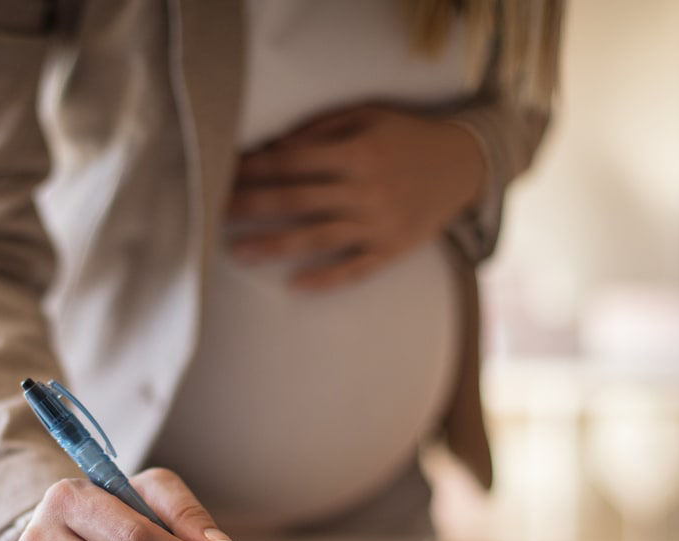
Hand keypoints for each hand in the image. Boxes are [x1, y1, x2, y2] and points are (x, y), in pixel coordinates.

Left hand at [229, 105, 485, 289]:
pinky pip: (353, 269)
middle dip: (250, 205)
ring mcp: (379, 223)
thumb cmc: (408, 136)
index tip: (223, 173)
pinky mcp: (392, 250)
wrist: (466, 164)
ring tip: (236, 251)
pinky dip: (323, 278)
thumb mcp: (369, 116)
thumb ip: (322, 130)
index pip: (292, 162)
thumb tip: (274, 148)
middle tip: (212, 212)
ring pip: (316, 238)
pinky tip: (292, 285)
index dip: (254, 168)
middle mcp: (366, 190)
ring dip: (273, 245)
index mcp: (358, 152)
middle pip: (295, 200)